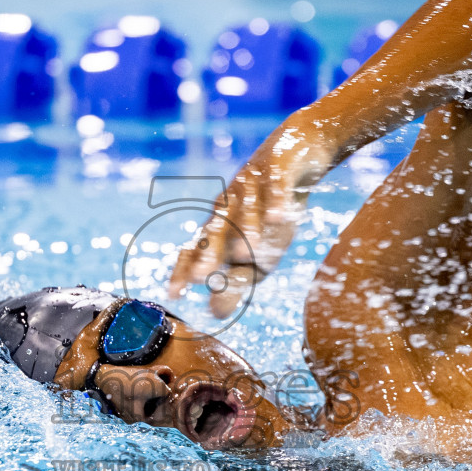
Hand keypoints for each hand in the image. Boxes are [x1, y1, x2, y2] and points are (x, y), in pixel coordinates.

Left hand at [167, 127, 331, 318]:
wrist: (298, 155)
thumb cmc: (272, 212)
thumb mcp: (258, 253)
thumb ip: (236, 282)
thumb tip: (215, 315)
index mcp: (221, 225)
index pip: (197, 249)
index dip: (184, 269)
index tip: (173, 294)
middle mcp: (229, 204)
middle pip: (216, 228)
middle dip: (208, 252)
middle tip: (200, 276)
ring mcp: (252, 184)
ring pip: (246, 208)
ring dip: (245, 229)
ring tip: (245, 253)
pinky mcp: (278, 168)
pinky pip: (276, 186)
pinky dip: (276, 201)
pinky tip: (277, 218)